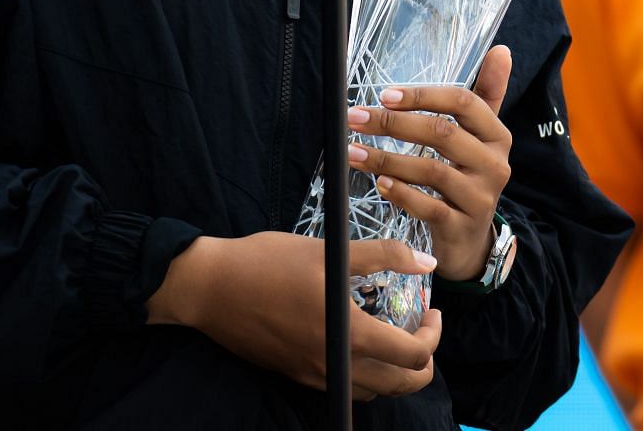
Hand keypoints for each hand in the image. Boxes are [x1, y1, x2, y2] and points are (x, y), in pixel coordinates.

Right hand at [146, 232, 444, 399]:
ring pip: (375, 392)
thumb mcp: (329, 251)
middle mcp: (335, 364)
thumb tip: (428, 265)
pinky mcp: (297, 375)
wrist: (209, 287)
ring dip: (396, 371)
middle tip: (421, 328)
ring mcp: (315, 376)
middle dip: (423, 360)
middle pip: (402, 385)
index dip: (433, 335)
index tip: (431, 311)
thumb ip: (383, 256)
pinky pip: (346, 388)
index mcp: (348, 334)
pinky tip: (358, 342)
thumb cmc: (267, 262)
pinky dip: (366, 374)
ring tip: (394, 335)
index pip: (413, 356)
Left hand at [345, 44, 513, 280]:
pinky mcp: (463, 226)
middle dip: (394, 123)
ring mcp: (481, 197)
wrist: (471, 239)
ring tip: (353, 152)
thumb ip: (486, 94)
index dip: (422, 95)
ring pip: (431, 170)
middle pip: (442, 133)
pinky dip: (401, 194)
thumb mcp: (480, 136)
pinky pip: (429, 207)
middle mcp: (495, 164)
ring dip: (386, 159)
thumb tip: (501, 50)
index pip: (463, 102)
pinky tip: (379, 184)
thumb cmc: (468, 176)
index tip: (384, 94)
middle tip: (356, 117)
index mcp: (497, 135)